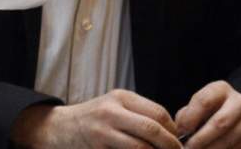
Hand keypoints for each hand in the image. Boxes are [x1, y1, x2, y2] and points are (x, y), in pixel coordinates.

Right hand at [11, 90, 180, 148]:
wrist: (61, 128)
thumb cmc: (94, 119)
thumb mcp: (115, 106)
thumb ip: (139, 113)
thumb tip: (174, 132)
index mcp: (120, 97)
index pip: (158, 113)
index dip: (174, 130)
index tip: (179, 142)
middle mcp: (111, 111)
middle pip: (152, 129)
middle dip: (171, 146)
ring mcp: (103, 131)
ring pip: (141, 147)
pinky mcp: (98, 148)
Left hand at [176, 81, 240, 148]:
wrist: (236, 116)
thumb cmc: (207, 112)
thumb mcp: (196, 107)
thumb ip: (186, 117)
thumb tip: (180, 133)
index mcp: (220, 89)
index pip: (203, 102)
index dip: (190, 119)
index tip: (181, 132)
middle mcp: (240, 101)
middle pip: (219, 122)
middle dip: (200, 139)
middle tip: (188, 148)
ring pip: (228, 139)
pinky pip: (236, 148)